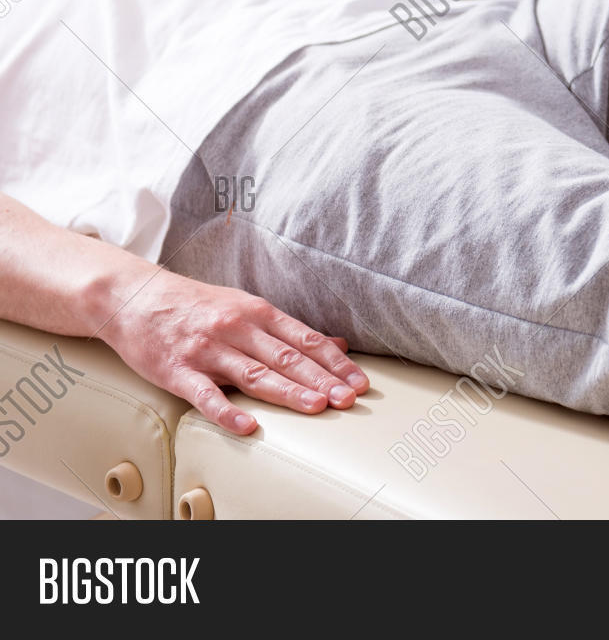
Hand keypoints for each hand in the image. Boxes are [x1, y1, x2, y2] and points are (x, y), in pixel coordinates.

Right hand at [97, 252, 369, 435]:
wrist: (133, 297)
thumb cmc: (196, 306)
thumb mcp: (246, 307)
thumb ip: (289, 330)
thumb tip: (336, 344)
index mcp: (256, 312)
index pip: (304, 340)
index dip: (334, 362)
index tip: (359, 381)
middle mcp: (235, 328)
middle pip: (285, 357)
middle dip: (321, 379)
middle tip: (348, 398)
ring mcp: (206, 350)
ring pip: (253, 373)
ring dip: (288, 391)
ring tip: (317, 406)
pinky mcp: (177, 370)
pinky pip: (205, 394)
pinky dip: (227, 412)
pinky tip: (248, 426)